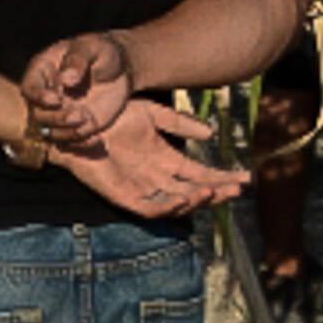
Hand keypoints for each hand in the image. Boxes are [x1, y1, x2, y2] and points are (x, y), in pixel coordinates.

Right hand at [21, 32, 136, 154]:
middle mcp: (46, 95)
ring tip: (88, 121)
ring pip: (51, 132)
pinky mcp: (75, 126)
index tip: (56, 99)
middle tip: (79, 114)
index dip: (38, 97)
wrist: (120, 68)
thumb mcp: (91, 48)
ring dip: (66, 132)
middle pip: (38, 114)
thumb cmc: (101, 51)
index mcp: (42, 72)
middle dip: (56, 118)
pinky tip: (98, 138)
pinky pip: (70, 142)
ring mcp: (59, 113)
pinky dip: (81, 144)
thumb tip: (67, 78)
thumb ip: (78, 60)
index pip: (30, 88)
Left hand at [55, 93, 242, 221]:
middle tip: (237, 191)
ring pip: (176, 204)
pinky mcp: (122, 196)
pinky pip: (149, 209)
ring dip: (196, 201)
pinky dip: (167, 207)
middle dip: (217, 193)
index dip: (223, 177)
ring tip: (214, 192)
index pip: (201, 174)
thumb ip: (179, 123)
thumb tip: (210, 134)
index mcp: (166, 160)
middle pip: (195, 193)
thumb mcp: (151, 114)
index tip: (245, 178)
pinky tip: (184, 199)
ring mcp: (141, 189)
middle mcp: (157, 178)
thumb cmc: (110, 117)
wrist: (77, 122)